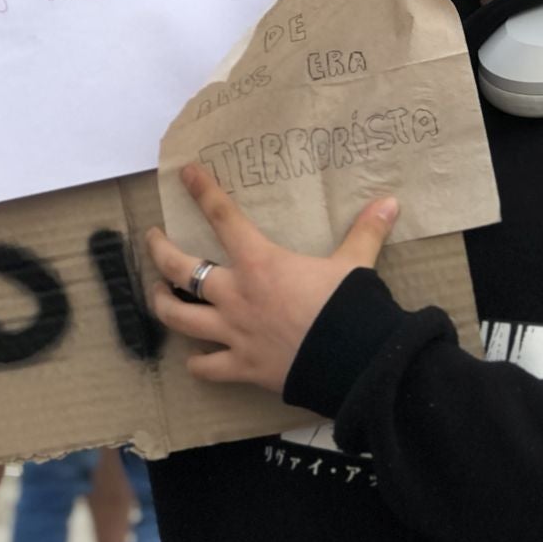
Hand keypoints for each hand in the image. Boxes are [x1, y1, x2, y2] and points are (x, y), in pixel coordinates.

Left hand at [145, 164, 398, 392]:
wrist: (356, 362)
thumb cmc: (350, 309)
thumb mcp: (356, 265)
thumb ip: (365, 233)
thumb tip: (390, 202)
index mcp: (260, 263)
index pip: (223, 217)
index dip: (202, 191)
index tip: (184, 174)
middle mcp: (236, 295)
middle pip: (178, 268)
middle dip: (159, 251)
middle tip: (152, 238)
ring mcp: (233, 333)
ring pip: (178, 318)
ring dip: (161, 303)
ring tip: (156, 293)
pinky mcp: (240, 367)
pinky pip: (205, 367)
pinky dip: (196, 362)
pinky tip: (193, 358)